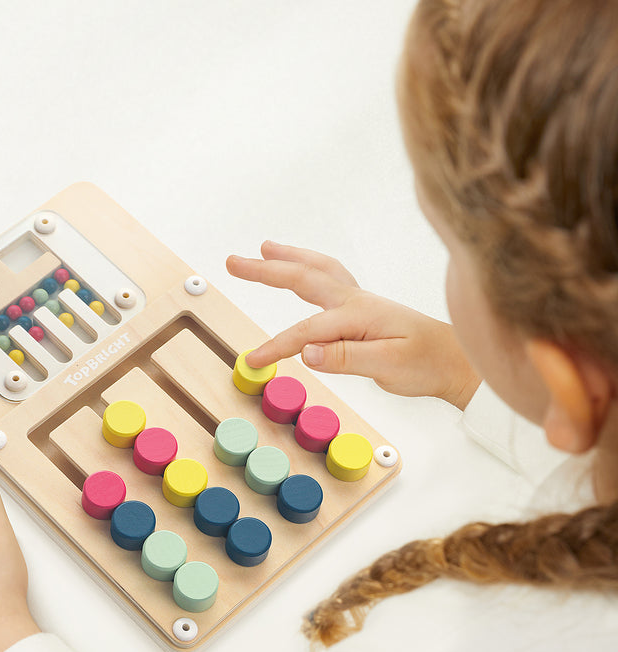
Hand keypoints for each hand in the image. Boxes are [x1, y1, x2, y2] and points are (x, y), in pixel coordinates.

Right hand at [226, 241, 480, 409]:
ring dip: (288, 258)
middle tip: (234, 261)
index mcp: (358, 315)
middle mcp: (356, 301)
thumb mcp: (387, 365)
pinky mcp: (362, 308)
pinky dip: (309, 267)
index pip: (307, 330)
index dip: (277, 346)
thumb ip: (345, 357)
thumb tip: (306, 351)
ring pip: (317, 270)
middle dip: (266, 270)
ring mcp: (359, 301)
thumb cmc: (426, 362)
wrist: (455, 359)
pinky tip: (302, 267)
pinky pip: (329, 277)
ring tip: (264, 248)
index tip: (254, 360)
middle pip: (303, 278)